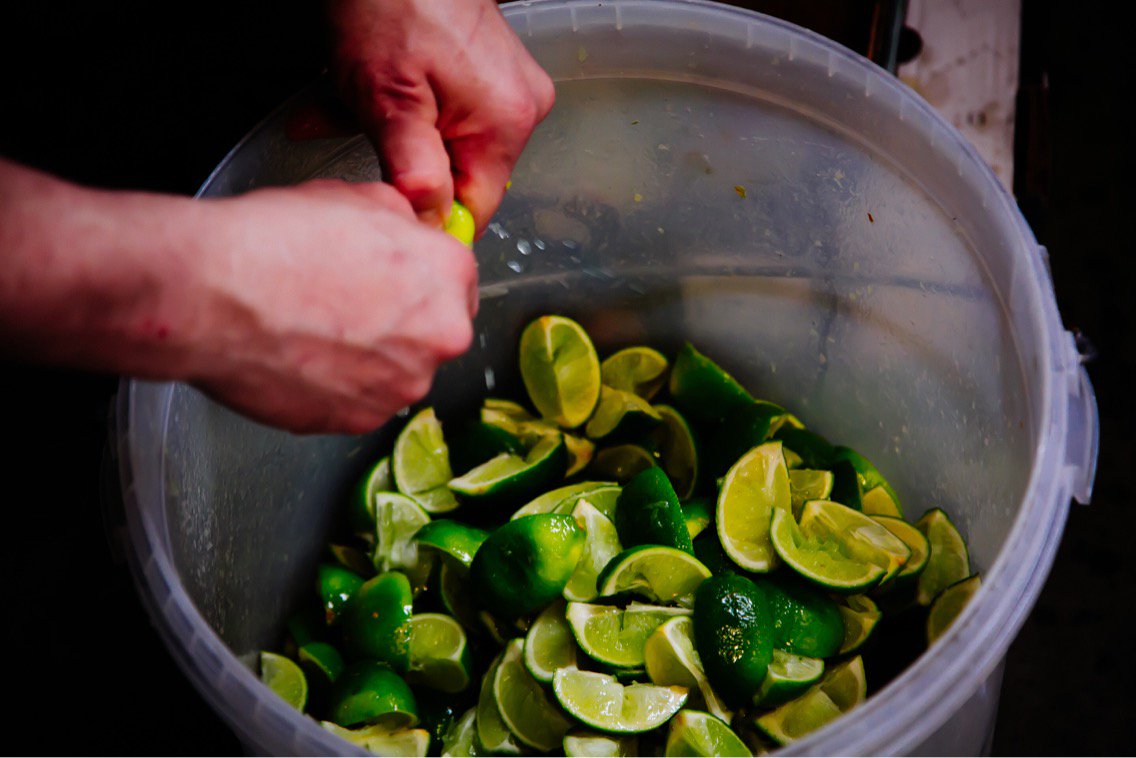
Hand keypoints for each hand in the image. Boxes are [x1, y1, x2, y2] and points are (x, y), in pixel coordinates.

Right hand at [0, 162, 476, 434]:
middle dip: (401, 322)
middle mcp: (441, 337)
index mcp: (448, 276)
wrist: (214, 294)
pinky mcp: (359, 421)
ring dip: (370, 358)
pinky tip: (299, 359)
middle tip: (347, 306)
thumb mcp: (355, 197)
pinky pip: (358, 402)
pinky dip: (336, 387)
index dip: (420, 279)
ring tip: (314, 332)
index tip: (393, 280)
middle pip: (434, 332)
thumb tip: (409, 232)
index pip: (457, 282)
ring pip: (397, 372)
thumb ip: (401, 221)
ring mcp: (401, 387)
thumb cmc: (277, 239)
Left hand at [329, 0, 554, 231]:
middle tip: (352, 132)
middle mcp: (522, 109)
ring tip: (347, 104)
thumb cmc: (389, 3)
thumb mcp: (388, 98)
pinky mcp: (493, 74)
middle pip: (462, 175)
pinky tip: (369, 91)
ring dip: (396, 134)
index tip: (385, 198)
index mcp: (506, 124)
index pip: (475, 209)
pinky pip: (451, 112)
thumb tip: (432, 222)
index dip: (428, 214)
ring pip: (449, 143)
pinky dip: (408, 110)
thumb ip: (413, 168)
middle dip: (402, 165)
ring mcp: (510, 89)